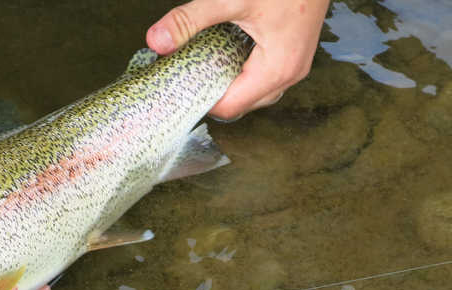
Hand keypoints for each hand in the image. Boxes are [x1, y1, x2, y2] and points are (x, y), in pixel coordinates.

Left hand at [146, 0, 328, 119]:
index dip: (201, 101)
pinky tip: (224, 55)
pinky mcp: (293, 52)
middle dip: (213, 94)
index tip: (178, 89)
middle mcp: (290, 74)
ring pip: (254, 92)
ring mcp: (295, 64)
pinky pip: (263, 76)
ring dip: (228, 83)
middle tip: (185, 78)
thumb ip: (191, 20)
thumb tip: (157, 41)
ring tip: (202, 68)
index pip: (230, 107)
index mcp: (277, 69)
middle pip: (242, 104)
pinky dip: (242, 71)